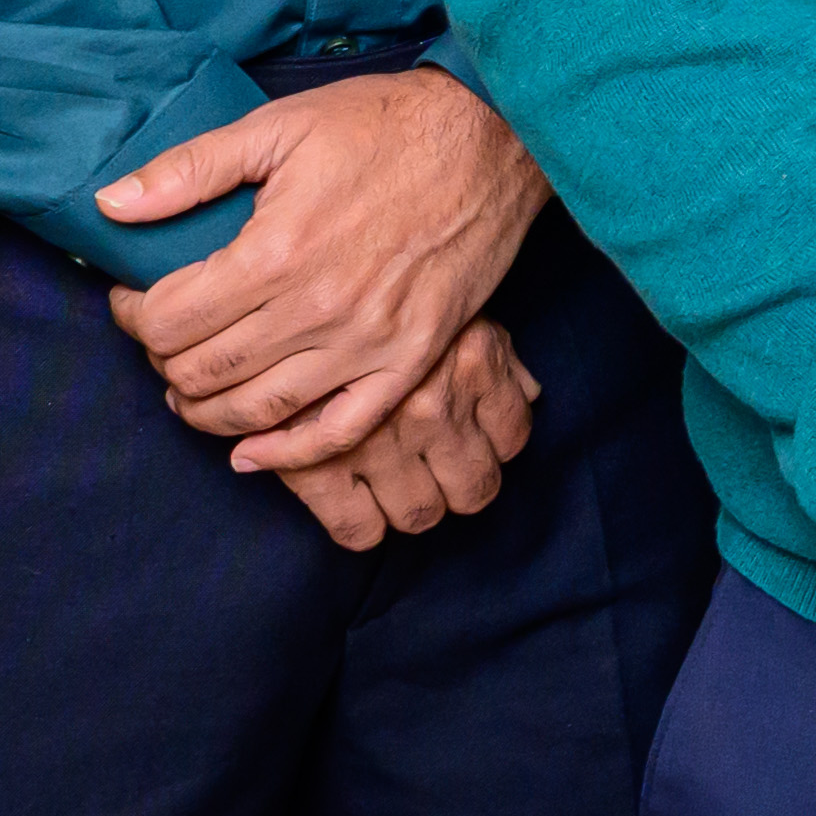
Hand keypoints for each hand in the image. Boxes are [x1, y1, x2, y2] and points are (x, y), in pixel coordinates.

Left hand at [103, 68, 552, 471]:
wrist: (495, 134)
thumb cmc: (385, 123)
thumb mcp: (279, 125)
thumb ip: (189, 169)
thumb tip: (110, 205)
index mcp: (276, 252)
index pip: (169, 319)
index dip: (133, 315)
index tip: (131, 298)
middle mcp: (317, 309)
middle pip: (203, 372)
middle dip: (163, 360)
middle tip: (160, 338)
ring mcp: (367, 342)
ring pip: (256, 411)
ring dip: (205, 411)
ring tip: (189, 388)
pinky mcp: (411, 358)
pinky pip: (339, 431)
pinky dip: (286, 453)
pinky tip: (250, 452)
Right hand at [266, 316, 537, 554]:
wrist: (288, 287)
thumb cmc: (382, 295)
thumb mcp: (453, 307)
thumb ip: (497, 354)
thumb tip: (527, 394)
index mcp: (472, 362)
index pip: (511, 439)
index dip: (493, 447)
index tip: (469, 445)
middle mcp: (432, 407)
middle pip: (472, 489)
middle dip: (458, 487)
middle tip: (434, 475)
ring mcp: (378, 440)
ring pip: (421, 513)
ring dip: (415, 507)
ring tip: (396, 488)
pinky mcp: (321, 465)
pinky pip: (358, 528)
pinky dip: (363, 527)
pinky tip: (357, 508)